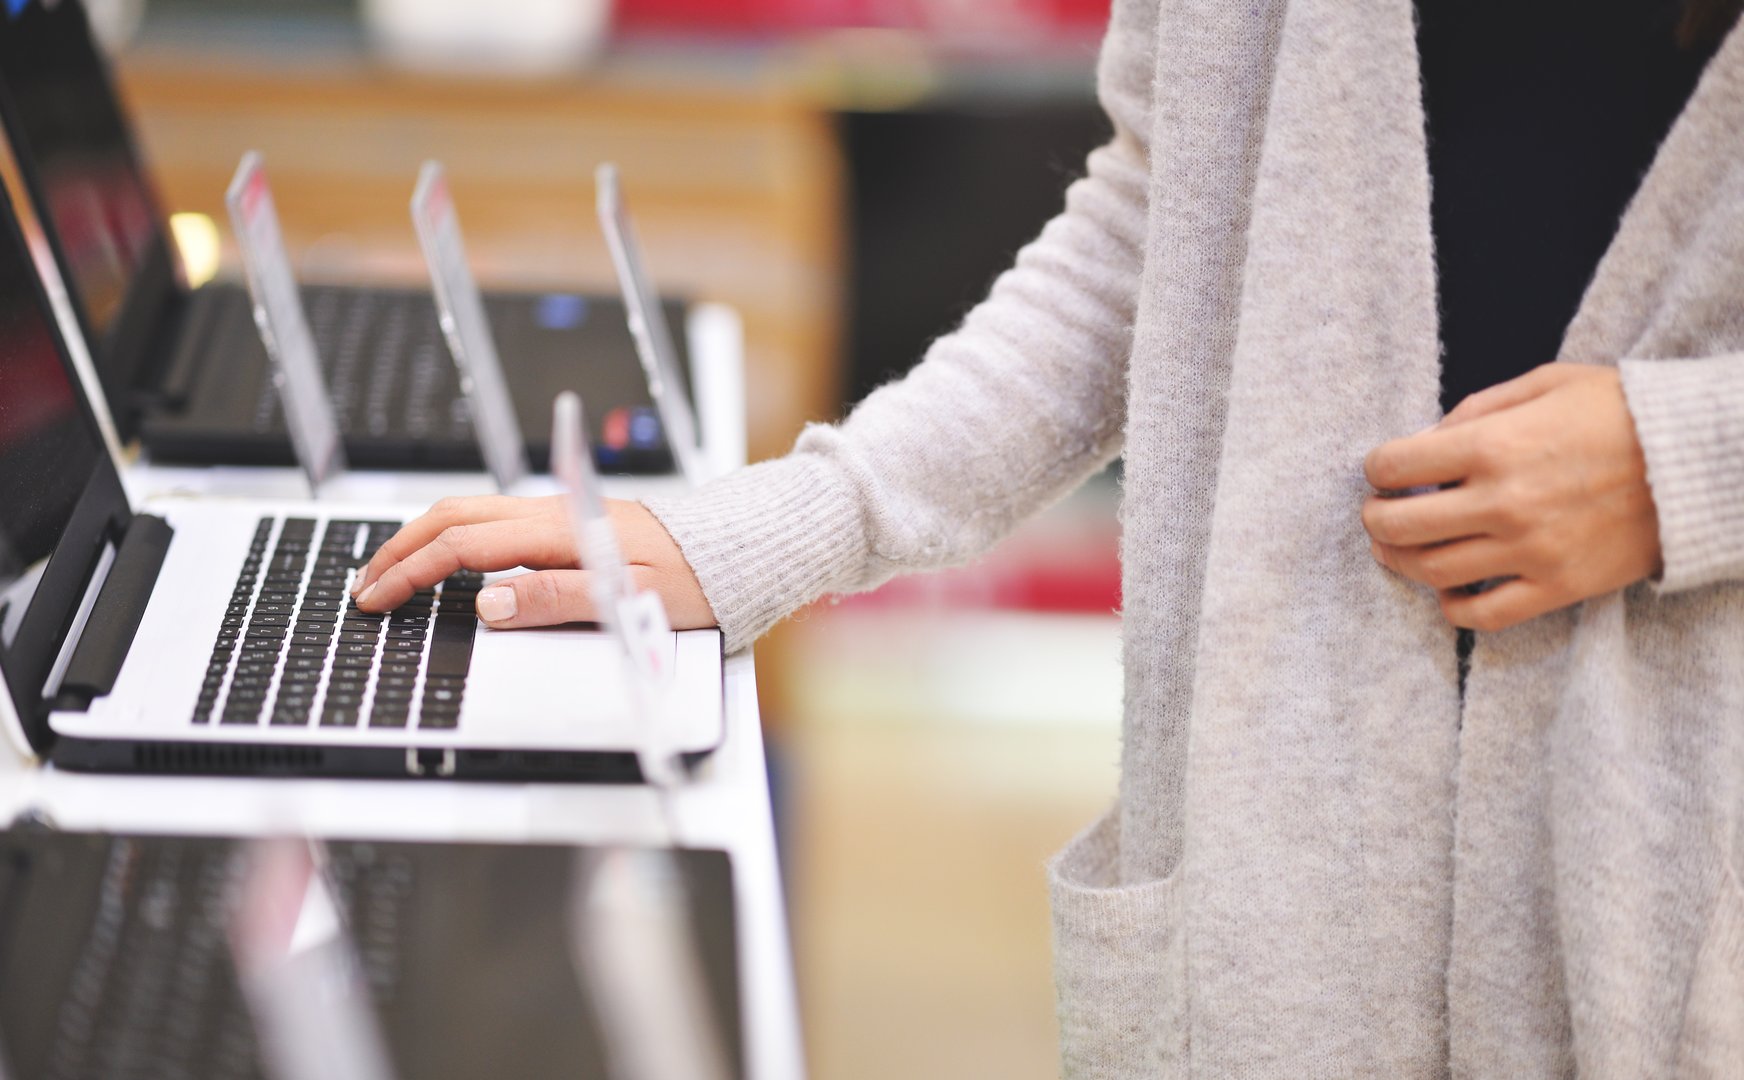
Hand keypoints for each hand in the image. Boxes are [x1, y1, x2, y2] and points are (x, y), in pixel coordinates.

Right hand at [350, 495, 715, 629]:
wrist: (732, 551)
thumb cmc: (692, 579)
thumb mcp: (628, 602)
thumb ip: (557, 601)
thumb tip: (489, 603)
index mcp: (560, 531)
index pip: (463, 546)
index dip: (412, 573)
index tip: (377, 599)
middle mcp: (552, 513)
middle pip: (453, 518)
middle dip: (399, 550)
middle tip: (362, 586)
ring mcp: (557, 514)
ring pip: (469, 514)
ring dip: (421, 538)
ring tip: (388, 571)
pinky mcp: (567, 522)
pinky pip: (493, 520)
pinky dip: (452, 537)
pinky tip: (444, 559)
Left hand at [1362, 362, 1661, 631]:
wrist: (1698, 461)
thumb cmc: (1621, 412)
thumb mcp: (1545, 383)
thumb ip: (1475, 409)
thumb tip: (1424, 441)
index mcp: (1493, 445)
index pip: (1395, 464)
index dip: (1377, 466)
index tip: (1382, 469)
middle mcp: (1503, 502)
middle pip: (1400, 524)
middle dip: (1375, 517)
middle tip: (1376, 513)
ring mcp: (1529, 550)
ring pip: (1432, 572)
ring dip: (1401, 561)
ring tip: (1397, 549)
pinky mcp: (1557, 586)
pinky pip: (1484, 614)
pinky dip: (1453, 608)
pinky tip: (1448, 592)